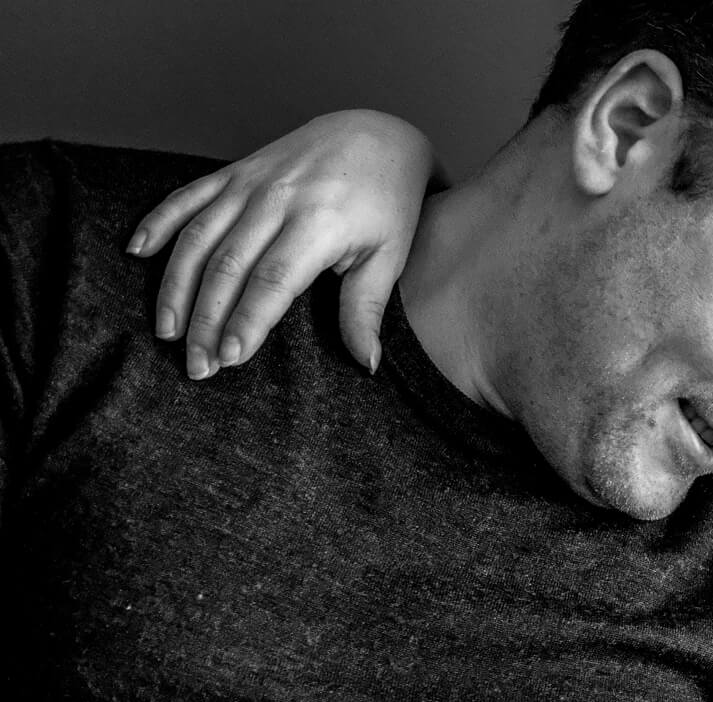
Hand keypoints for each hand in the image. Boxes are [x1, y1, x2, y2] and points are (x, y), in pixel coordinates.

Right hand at [127, 110, 432, 377]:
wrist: (377, 137)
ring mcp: (250, 183)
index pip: (271, 282)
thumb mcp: (388, 257)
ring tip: (167, 330)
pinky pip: (186, 196)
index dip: (245, 322)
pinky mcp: (234, 171)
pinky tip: (136, 252)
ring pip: (198, 237)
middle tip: (196, 365)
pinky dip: (158, 221)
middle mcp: (276, 200)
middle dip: (206, 320)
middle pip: (227, 267)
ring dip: (176, 286)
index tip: (228, 359)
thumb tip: (366, 364)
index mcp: (318, 224)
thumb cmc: (388, 203)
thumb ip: (366, 310)